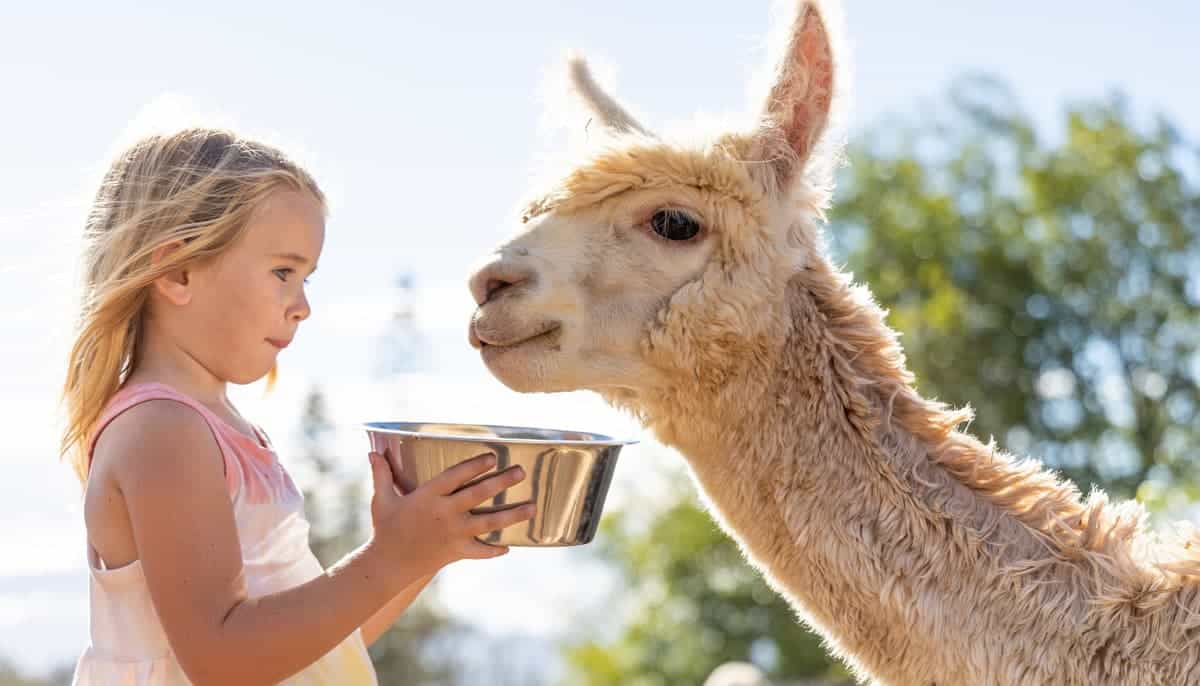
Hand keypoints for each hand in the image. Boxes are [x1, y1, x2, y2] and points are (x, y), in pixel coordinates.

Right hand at [366, 449, 534, 580]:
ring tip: (533, 507)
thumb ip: (382, 474)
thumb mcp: (381, 499)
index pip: (456, 476)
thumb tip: (373, 452)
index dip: (474, 465)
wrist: (387, 564)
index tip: (492, 456)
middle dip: (502, 482)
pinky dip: (494, 551)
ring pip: (488, 523)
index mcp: (427, 496)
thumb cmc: (385, 528)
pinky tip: (508, 547)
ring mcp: (453, 534)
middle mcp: (444, 513)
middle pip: (478, 495)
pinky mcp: (456, 552)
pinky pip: (480, 551)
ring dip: (512, 515)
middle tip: (520, 472)